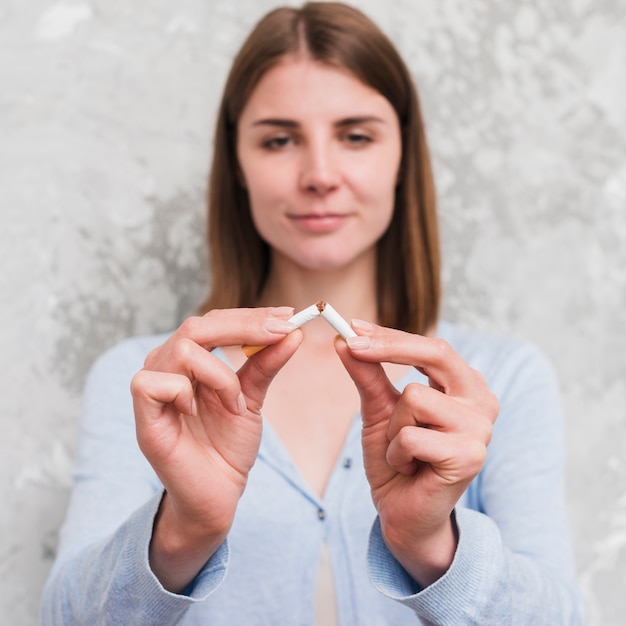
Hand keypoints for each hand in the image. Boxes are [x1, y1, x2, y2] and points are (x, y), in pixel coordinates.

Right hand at [130, 307, 302, 590]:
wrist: (217, 495)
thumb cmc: (227, 446)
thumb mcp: (253, 398)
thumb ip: (265, 364)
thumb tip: (292, 332)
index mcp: (190, 359)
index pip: (215, 321)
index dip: (251, 316)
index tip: (288, 316)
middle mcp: (167, 366)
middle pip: (196, 325)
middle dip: (244, 327)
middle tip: (281, 332)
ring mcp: (152, 388)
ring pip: (182, 350)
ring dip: (220, 375)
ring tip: (236, 404)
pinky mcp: (143, 416)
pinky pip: (154, 382)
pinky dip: (184, 392)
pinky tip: (196, 412)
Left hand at [335, 320, 498, 586]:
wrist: (403, 513)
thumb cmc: (396, 459)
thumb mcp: (378, 410)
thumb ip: (367, 374)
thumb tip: (343, 339)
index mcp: (465, 385)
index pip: (431, 347)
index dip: (390, 335)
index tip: (351, 326)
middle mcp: (481, 401)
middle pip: (436, 353)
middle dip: (388, 347)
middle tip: (351, 344)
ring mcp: (481, 429)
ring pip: (414, 398)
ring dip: (392, 428)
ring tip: (403, 451)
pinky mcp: (470, 456)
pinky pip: (411, 437)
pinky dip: (396, 454)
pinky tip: (410, 469)